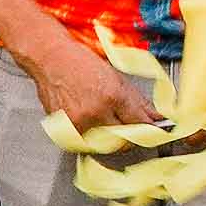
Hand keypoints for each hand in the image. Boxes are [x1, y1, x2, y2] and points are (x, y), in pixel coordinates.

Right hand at [20, 35, 159, 132]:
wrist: (51, 60)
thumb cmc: (81, 64)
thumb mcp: (116, 77)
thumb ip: (138, 102)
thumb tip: (154, 117)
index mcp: (112, 95)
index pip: (139, 123)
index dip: (148, 129)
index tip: (153, 132)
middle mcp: (96, 111)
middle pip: (123, 140)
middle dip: (130, 136)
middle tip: (128, 127)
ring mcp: (79, 122)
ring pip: (105, 145)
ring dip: (110, 137)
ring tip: (102, 117)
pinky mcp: (65, 130)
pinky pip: (86, 143)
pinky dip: (91, 137)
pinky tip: (88, 120)